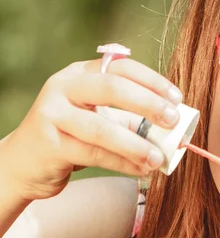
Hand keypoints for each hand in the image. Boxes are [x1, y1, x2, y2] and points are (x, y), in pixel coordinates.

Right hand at [3, 55, 182, 200]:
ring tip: (158, 158)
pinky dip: (122, 163)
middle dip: (147, 104)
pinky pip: (94, 154)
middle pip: (111, 88)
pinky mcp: (49, 143)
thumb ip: (130, 117)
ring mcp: (53, 114)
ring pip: (102, 128)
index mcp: (81, 73)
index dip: (152, 80)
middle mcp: (64, 87)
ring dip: (136, 144)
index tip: (177, 98)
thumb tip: (174, 129)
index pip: (121, 67)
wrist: (24, 163)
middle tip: (173, 121)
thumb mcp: (99, 117)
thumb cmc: (72, 136)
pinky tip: (140, 170)